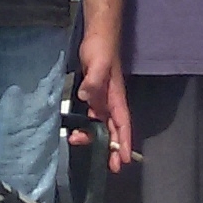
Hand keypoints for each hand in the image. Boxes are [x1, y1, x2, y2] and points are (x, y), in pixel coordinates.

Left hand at [73, 31, 133, 171]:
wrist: (98, 35)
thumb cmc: (101, 48)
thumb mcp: (97, 64)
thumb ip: (93, 82)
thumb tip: (87, 98)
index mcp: (116, 97)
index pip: (122, 123)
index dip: (124, 142)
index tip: (124, 159)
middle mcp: (111, 101)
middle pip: (114, 129)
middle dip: (114, 148)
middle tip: (112, 167)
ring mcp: (102, 98)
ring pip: (102, 124)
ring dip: (97, 138)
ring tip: (81, 144)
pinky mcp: (93, 93)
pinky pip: (93, 115)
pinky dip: (88, 125)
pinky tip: (78, 131)